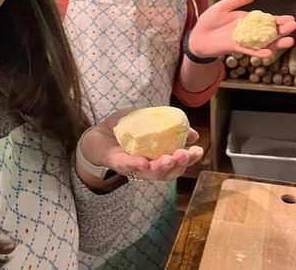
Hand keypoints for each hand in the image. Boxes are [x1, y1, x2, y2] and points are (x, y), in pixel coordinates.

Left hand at [79, 108, 203, 181]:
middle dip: (179, 165)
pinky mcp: (115, 162)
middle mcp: (147, 167)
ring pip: (150, 174)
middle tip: (186, 154)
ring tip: (170, 159)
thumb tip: (192, 132)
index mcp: (157, 158)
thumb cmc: (125, 129)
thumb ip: (167, 126)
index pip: (176, 164)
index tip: (198, 149)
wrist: (98, 133)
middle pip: (167, 173)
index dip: (189, 159)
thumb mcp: (149, 122)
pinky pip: (127, 166)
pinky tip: (145, 164)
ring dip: (162, 168)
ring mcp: (131, 166)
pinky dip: (136, 165)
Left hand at [187, 0, 295, 58]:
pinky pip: (249, 51)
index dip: (279, 20)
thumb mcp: (225, 6)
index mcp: (248, 20)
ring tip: (289, 41)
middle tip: (294, 27)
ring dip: (276, 43)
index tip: (291, 19)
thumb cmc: (210, 21)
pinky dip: (258, 53)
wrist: (197, 35)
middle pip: (269, 32)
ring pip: (263, 43)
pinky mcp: (235, 48)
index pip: (267, 20)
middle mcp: (249, 31)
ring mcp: (244, 41)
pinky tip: (267, 53)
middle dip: (282, 30)